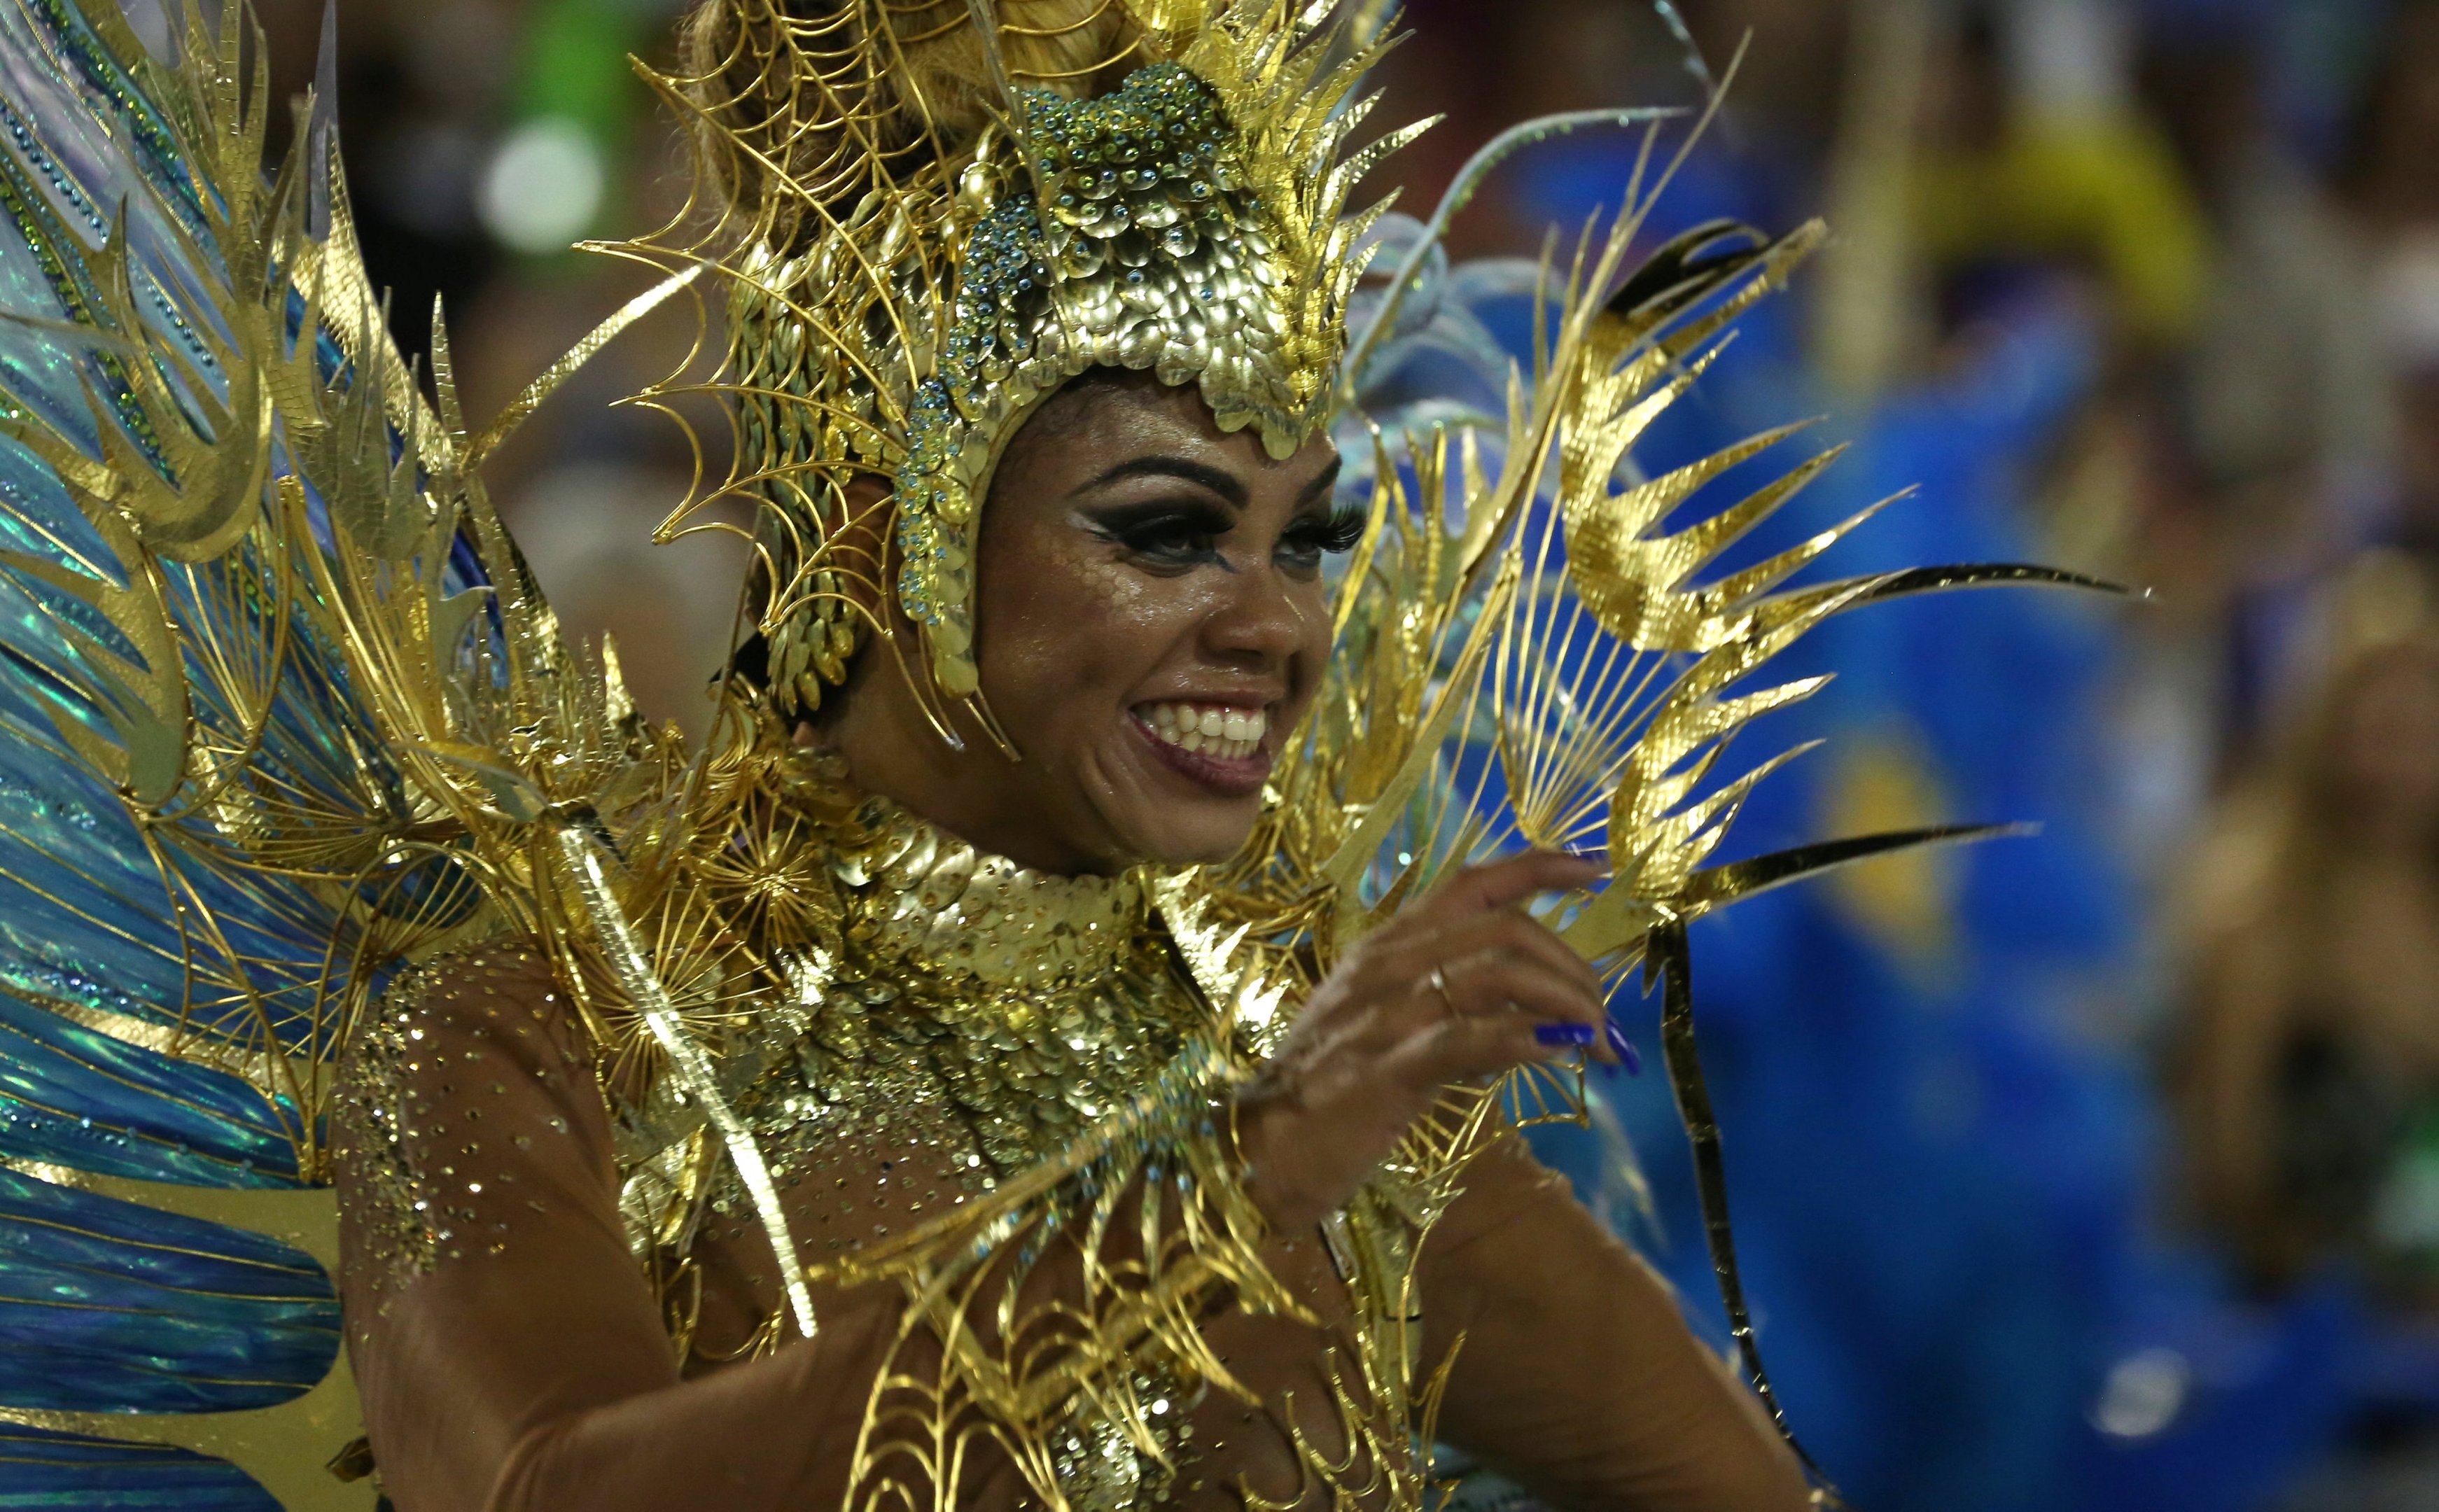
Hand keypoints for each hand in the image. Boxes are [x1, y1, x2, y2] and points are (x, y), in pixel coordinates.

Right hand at [1235, 851, 1611, 1232]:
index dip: (1540, 867)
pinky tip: (1562, 1051)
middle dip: (1573, 968)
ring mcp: (1387, 1014)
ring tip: (1597, 1042)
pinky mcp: (1389, 1069)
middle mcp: (1388, 964)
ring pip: (1500, 973)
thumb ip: (1443, 1008)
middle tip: (1602, 1017)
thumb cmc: (1321, 1092)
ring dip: (1567, 1003)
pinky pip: (1472, 1037)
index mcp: (1386, 946)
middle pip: (1507, 931)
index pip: (1472, 883)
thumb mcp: (1379, 1027)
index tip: (1595, 874)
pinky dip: (1529, 1038)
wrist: (1256, 1149)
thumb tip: (1525, 1017)